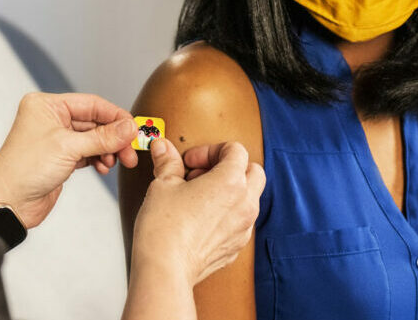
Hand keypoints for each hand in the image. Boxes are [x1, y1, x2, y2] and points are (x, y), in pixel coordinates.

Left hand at [0, 92, 138, 227]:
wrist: (7, 202)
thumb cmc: (24, 169)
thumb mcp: (68, 148)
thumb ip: (103, 137)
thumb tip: (130, 128)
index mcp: (47, 105)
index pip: (91, 104)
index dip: (115, 116)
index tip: (134, 129)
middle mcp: (51, 118)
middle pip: (94, 122)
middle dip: (114, 137)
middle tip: (130, 152)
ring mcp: (56, 139)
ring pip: (93, 139)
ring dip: (108, 150)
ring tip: (117, 162)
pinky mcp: (60, 158)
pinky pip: (87, 152)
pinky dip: (98, 159)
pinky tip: (103, 167)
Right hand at [130, 140, 264, 285]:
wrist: (165, 269)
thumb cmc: (164, 227)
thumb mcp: (163, 184)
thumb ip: (168, 162)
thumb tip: (163, 148)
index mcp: (231, 182)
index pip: (235, 150)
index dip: (210, 150)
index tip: (191, 162)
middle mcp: (245, 204)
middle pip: (254, 171)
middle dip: (229, 167)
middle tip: (201, 175)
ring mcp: (244, 228)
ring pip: (250, 198)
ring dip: (230, 191)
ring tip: (199, 197)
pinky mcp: (236, 246)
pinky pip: (240, 222)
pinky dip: (227, 214)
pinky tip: (200, 219)